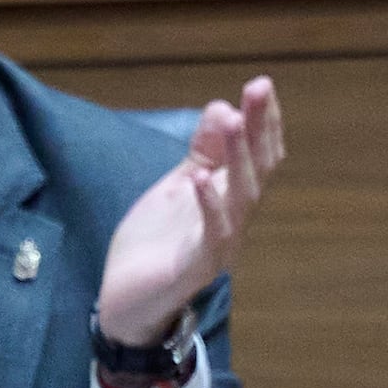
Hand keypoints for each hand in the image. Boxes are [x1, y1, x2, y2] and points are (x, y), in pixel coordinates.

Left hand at [96, 75, 282, 348]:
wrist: (125, 302)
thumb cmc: (155, 244)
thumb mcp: (177, 188)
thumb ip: (201, 153)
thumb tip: (223, 107)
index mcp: (229, 198)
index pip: (258, 154)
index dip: (262, 121)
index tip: (261, 86)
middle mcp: (234, 219)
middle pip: (258, 169)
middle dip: (259, 128)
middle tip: (258, 88)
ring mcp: (219, 245)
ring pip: (241, 197)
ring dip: (239, 158)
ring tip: (235, 122)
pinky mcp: (196, 269)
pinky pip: (211, 236)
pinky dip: (209, 207)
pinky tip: (201, 180)